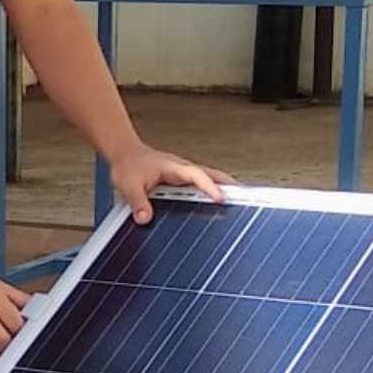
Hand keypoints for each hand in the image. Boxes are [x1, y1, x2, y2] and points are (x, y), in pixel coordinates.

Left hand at [107, 144, 231, 224]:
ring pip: (209, 179)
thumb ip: (137, 202)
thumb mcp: (128, 184)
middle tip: (247, 198)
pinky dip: (213, 192)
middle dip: (229, 186)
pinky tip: (218, 204)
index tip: (220, 198)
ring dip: (224, 188)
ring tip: (242, 204)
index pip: (196, 176)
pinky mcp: (182, 180)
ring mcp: (183, 174)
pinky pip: (201, 186)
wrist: (124, 153)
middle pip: (212, 175)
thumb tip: (145, 219)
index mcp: (173, 167)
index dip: (209, 186)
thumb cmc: (128, 164)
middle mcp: (182, 169)